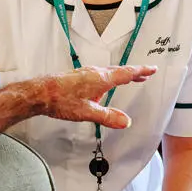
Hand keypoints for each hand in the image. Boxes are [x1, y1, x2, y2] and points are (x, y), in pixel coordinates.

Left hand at [30, 65, 156, 129]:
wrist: (40, 93)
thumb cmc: (61, 100)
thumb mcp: (88, 112)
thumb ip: (108, 117)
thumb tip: (126, 121)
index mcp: (101, 79)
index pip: (126, 73)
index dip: (140, 71)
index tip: (152, 69)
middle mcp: (95, 73)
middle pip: (119, 71)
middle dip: (133, 73)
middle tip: (145, 74)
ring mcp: (86, 74)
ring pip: (109, 72)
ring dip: (121, 75)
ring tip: (128, 79)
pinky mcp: (78, 77)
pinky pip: (99, 75)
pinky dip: (109, 77)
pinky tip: (103, 86)